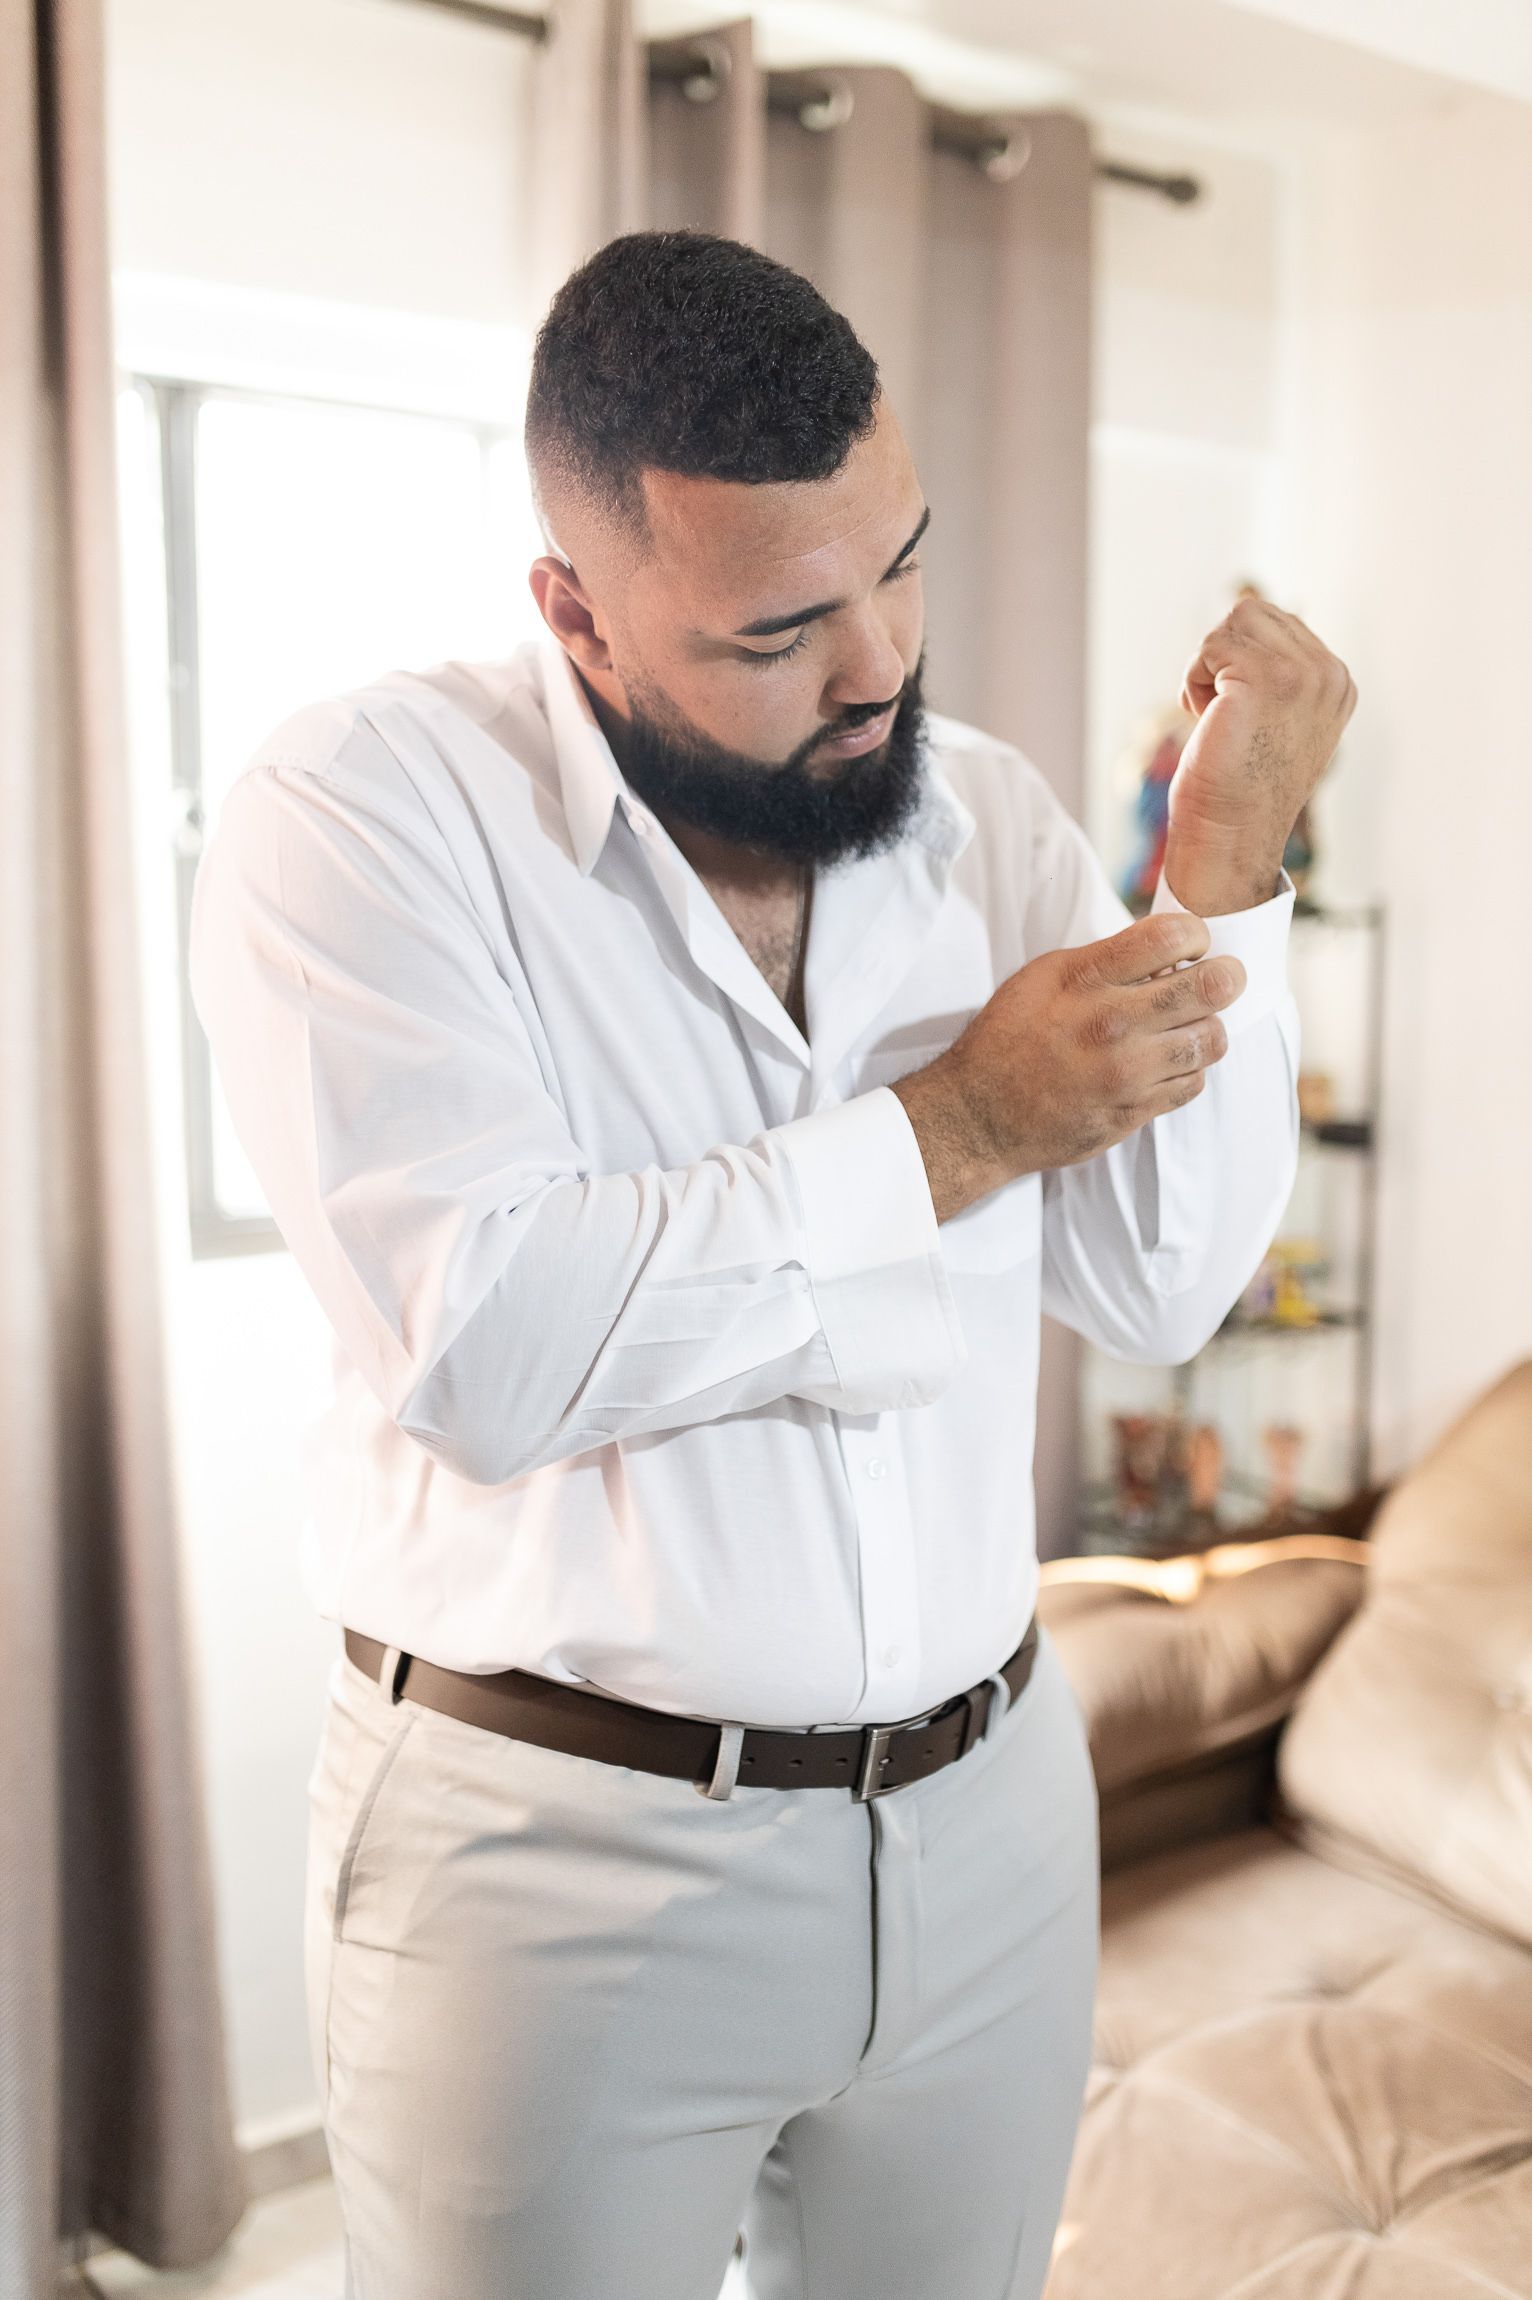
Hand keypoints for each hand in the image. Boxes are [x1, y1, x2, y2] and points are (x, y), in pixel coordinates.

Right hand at [889, 912, 1245, 1220]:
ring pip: (1210, 1040)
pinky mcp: (1133, 1111)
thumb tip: (1168, 950)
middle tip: (1223, 979)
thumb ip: (1105, 960)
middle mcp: (1111, 1022)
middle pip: (1210, 988)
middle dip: (1227, 978)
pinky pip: (1192, 1083)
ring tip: (1191, 1025)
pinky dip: (1189, 1070)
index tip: (1194, 945)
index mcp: (1085, 978)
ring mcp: (1126, 1072)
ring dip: (1208, 1028)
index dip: (1197, 935)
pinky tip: (1168, 1062)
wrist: (980, 1115)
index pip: (1172, 937)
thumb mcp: (1045, 977)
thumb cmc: (1011, 1036)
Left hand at [1165, 596, 1355, 913]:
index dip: (1238, 664)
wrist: (1230, 839)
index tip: (1244, 720)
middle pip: (1251, 613)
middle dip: (1223, 660)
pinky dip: (1192, 684)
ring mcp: (1303, 674)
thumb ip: (1275, 672)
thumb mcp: (1273, 720)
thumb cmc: (1237, 789)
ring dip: (1207, 670)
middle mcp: (1330, 674)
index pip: (1275, 622)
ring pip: (1231, 623)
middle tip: (1227, 718)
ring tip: (1220, 720)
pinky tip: (1209, 724)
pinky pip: (1208, 648)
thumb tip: (1245, 616)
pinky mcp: (1265, 679)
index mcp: (1337, 682)